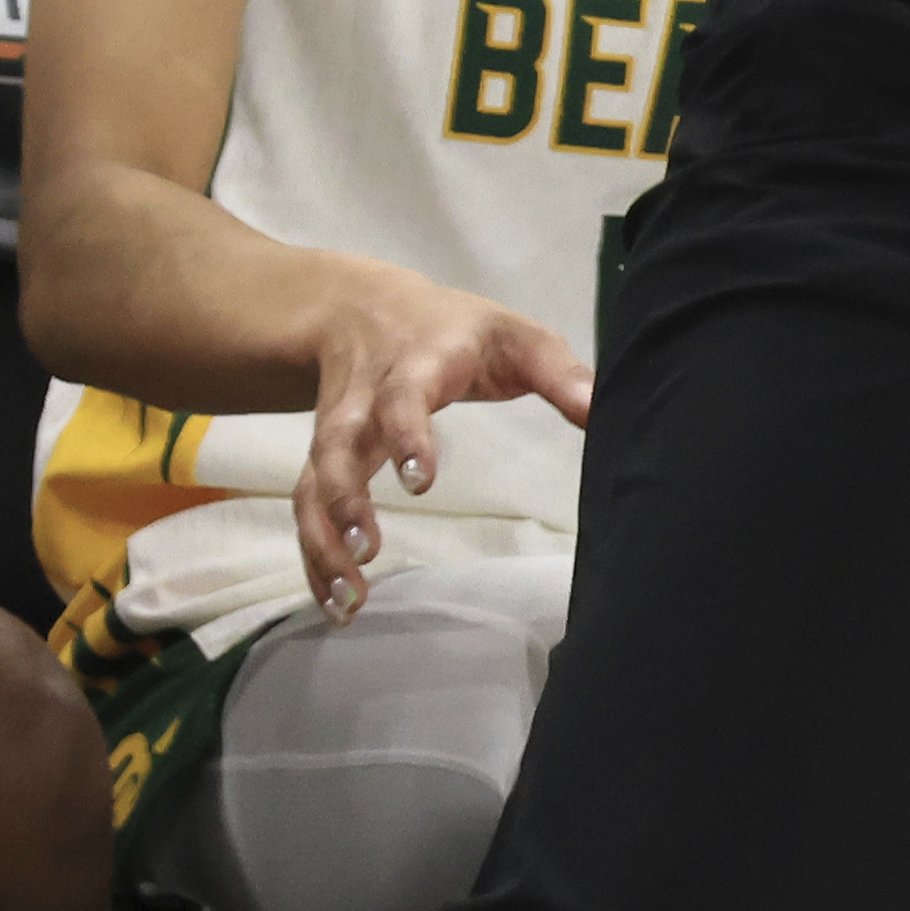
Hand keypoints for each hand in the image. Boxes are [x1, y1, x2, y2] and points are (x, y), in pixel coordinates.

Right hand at [298, 276, 596, 614]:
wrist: (365, 310)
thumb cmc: (456, 330)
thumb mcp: (515, 336)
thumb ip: (560, 374)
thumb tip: (601, 411)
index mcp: (414, 366)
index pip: (403, 398)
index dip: (407, 435)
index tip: (419, 480)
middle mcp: (363, 402)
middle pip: (338, 447)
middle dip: (344, 499)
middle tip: (367, 548)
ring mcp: (336, 433)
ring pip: (314, 486)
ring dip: (324, 542)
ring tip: (349, 597)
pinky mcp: (323, 460)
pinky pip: (308, 508)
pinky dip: (315, 556)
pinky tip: (335, 601)